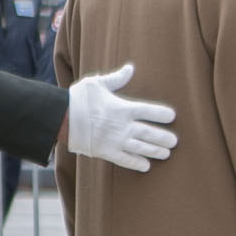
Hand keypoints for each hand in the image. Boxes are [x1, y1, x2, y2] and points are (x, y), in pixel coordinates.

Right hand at [65, 62, 180, 171]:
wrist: (60, 117)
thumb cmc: (78, 98)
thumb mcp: (97, 83)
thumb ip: (116, 79)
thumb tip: (131, 68)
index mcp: (123, 108)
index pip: (149, 111)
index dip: (162, 114)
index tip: (172, 117)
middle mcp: (122, 126)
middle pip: (149, 133)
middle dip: (164, 138)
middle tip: (174, 142)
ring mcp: (115, 140)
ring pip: (141, 148)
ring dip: (155, 152)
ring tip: (166, 154)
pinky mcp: (106, 152)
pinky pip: (125, 160)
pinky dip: (137, 164)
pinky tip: (146, 166)